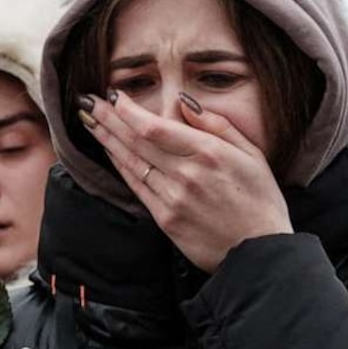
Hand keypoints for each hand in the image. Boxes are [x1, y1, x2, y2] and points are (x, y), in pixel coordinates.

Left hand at [78, 91, 291, 272]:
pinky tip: (108, 152)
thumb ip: (217, 125)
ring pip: (131, 163)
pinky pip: (136, 186)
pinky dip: (120, 166)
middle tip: (87, 102)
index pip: (155, 127)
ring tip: (89, 121)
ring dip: (107, 140)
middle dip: (108, 119)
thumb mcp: (252, 154)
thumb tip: (184, 103)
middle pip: (136, 141)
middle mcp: (185, 174)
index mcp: (208, 154)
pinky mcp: (165, 219)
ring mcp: (172, 198)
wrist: (258, 252)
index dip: (129, 111)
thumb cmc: (260, 200)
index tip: (114, 96)